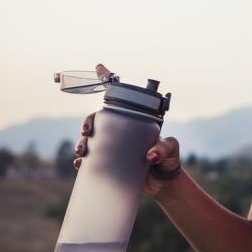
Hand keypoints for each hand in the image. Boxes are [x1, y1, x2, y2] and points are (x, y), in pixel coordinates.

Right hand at [74, 63, 182, 198]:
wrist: (164, 184)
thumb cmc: (169, 160)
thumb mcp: (171, 149)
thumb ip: (164, 148)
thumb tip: (150, 156)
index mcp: (134, 123)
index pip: (121, 99)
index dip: (108, 81)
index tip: (99, 67)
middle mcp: (121, 133)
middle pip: (98, 121)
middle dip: (87, 122)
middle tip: (86, 131)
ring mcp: (114, 149)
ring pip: (90, 140)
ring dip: (81, 142)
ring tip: (81, 150)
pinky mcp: (109, 166)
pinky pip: (91, 162)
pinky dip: (83, 162)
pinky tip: (80, 164)